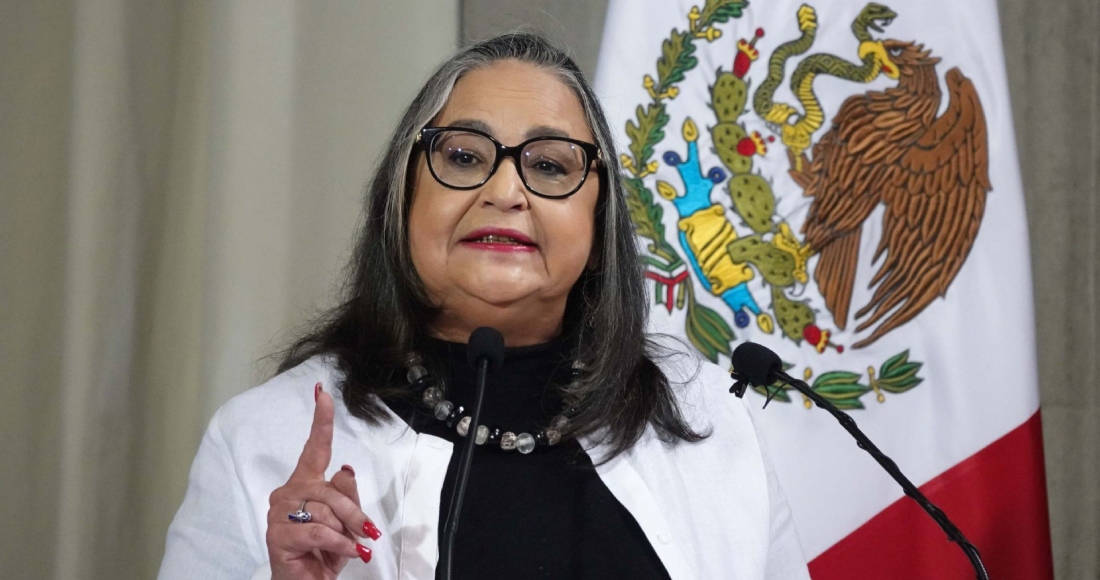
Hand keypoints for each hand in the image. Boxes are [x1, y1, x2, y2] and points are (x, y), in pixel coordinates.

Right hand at [267, 383, 381, 578]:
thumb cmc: (326, 551)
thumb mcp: (346, 522)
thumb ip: (347, 495)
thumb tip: (345, 470)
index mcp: (305, 483)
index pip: (314, 448)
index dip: (321, 421)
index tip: (323, 393)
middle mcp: (288, 493)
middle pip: (330, 489)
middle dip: (354, 513)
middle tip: (368, 532)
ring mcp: (279, 513)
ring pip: (326, 511)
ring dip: (345, 532)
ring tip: (349, 546)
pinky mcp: (278, 535)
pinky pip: (319, 531)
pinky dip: (340, 543)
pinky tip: (350, 552)